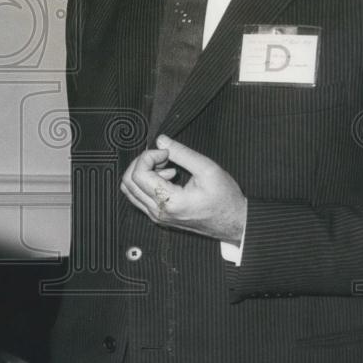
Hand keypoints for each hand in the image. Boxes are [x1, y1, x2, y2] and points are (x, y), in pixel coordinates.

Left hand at [120, 135, 246, 243]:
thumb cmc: (225, 199)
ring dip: (143, 172)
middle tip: (163, 157)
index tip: (166, 152)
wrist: (234, 222)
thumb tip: (161, 140)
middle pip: (128, 182)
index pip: (138, 174)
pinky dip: (147, 182)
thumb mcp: (207, 169)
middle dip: (142, 162)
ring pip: (130, 190)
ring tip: (166, 167)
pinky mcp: (159, 216)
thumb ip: (182, 153)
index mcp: (169, 202)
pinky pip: (139, 196)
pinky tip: (167, 177)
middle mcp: (159, 212)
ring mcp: (157, 216)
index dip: (148, 156)